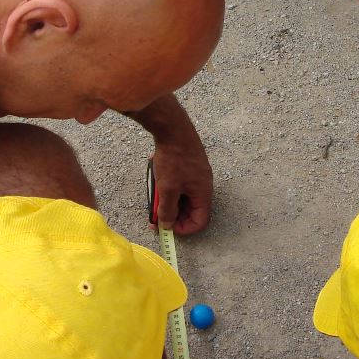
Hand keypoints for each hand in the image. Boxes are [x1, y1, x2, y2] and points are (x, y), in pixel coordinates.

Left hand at [127, 95, 213, 234]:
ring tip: (154, 197)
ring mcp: (197, 175)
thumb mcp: (167, 189)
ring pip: (184, 197)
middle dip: (173, 215)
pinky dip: (170, 189)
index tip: (167, 228)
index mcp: (203, 193)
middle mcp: (203, 185)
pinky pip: (182, 185)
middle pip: (192, 210)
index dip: (184, 229)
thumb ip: (167, 210)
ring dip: (169, 201)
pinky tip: (158, 184)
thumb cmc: (173, 159)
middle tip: (156, 214)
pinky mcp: (189, 166)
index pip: (200, 221)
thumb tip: (167, 226)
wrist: (173, 129)